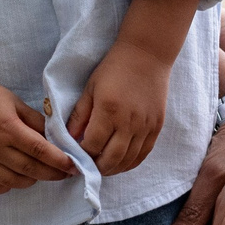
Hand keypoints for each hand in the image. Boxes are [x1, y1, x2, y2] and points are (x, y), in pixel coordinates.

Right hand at [0, 69, 79, 193]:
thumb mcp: (16, 102)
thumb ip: (36, 122)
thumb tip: (57, 139)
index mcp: (8, 128)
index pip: (40, 150)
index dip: (60, 161)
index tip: (74, 166)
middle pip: (30, 170)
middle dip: (52, 174)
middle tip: (65, 173)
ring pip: (13, 182)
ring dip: (32, 180)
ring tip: (41, 173)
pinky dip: (6, 187)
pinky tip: (14, 178)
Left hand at [68, 41, 168, 176]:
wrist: (147, 54)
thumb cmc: (114, 68)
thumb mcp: (90, 88)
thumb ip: (79, 115)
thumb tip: (68, 139)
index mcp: (109, 111)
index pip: (93, 146)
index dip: (82, 156)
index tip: (75, 158)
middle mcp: (129, 122)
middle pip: (111, 159)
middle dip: (97, 168)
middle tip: (88, 168)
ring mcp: (145, 127)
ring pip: (128, 161)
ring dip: (114, 169)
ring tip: (103, 167)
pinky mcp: (157, 126)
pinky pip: (144, 154)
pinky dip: (131, 163)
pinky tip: (121, 162)